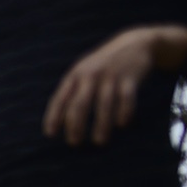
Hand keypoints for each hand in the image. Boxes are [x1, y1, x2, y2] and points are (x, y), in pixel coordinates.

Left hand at [44, 26, 186, 145]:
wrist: (136, 43)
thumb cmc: (103, 65)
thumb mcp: (84, 72)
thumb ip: (72, 91)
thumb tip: (59, 121)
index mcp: (75, 75)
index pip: (60, 98)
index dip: (54, 117)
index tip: (50, 135)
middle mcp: (91, 75)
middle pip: (80, 104)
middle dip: (75, 125)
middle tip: (74, 143)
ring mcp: (111, 76)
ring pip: (103, 104)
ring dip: (101, 125)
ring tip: (99, 142)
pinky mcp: (130, 77)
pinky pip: (126, 98)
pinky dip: (124, 112)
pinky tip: (122, 125)